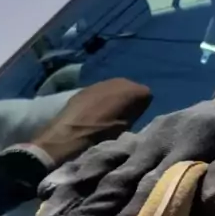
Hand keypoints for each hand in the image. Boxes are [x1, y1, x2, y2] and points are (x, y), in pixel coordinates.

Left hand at [32, 77, 151, 166]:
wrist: (69, 134)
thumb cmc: (101, 134)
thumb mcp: (125, 127)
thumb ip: (134, 113)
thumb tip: (137, 106)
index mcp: (130, 90)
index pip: (146, 93)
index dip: (142, 105)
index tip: (137, 117)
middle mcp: (117, 81)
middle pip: (130, 86)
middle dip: (129, 98)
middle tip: (125, 114)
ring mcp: (100, 82)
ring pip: (115, 86)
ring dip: (115, 97)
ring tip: (110, 112)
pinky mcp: (87, 87)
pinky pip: (101, 90)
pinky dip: (102, 98)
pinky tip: (97, 110)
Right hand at [34, 73, 214, 215]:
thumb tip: (204, 202)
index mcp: (193, 141)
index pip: (153, 190)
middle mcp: (161, 137)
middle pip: (117, 182)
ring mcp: (147, 137)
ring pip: (102, 169)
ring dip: (71, 198)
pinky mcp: (141, 140)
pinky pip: (102, 156)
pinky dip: (74, 174)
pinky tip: (47, 192)